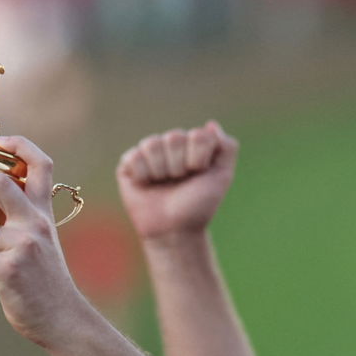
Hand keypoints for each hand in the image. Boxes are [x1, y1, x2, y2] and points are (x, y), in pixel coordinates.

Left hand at [0, 135, 94, 349]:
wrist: (65, 320)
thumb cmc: (48, 286)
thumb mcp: (42, 246)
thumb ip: (19, 225)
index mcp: (43, 214)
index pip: (40, 165)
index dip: (20, 145)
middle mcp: (35, 224)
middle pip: (1, 182)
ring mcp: (22, 246)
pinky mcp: (9, 271)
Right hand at [116, 121, 238, 244]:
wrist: (174, 231)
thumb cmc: (198, 206)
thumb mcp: (222, 177)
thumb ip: (227, 147)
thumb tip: (211, 124)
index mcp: (192, 144)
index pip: (198, 135)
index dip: (199, 158)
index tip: (198, 174)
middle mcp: (170, 145)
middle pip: (174, 137)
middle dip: (179, 166)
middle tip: (179, 182)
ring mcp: (149, 154)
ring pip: (152, 144)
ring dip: (161, 170)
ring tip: (162, 184)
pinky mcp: (128, 165)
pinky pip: (134, 156)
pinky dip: (142, 174)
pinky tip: (146, 185)